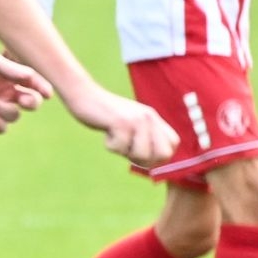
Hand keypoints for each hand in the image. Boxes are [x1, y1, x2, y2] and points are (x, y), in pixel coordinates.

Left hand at [0, 48, 51, 133]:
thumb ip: (13, 69)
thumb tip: (35, 80)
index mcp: (11, 75)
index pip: (34, 82)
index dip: (42, 87)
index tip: (46, 92)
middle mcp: (7, 91)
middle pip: (32, 102)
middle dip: (31, 102)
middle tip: (22, 99)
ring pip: (14, 115)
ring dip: (0, 108)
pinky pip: (2, 128)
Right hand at [63, 83, 178, 168]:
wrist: (84, 95)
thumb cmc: (103, 113)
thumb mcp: (129, 122)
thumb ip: (143, 136)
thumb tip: (151, 162)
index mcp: (153, 117)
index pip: (173, 144)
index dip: (160, 157)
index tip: (142, 156)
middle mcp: (149, 117)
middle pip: (163, 154)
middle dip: (146, 160)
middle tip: (128, 153)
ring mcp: (136, 119)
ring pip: (142, 154)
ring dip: (125, 153)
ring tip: (115, 139)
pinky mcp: (120, 122)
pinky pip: (120, 147)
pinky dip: (109, 145)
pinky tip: (106, 131)